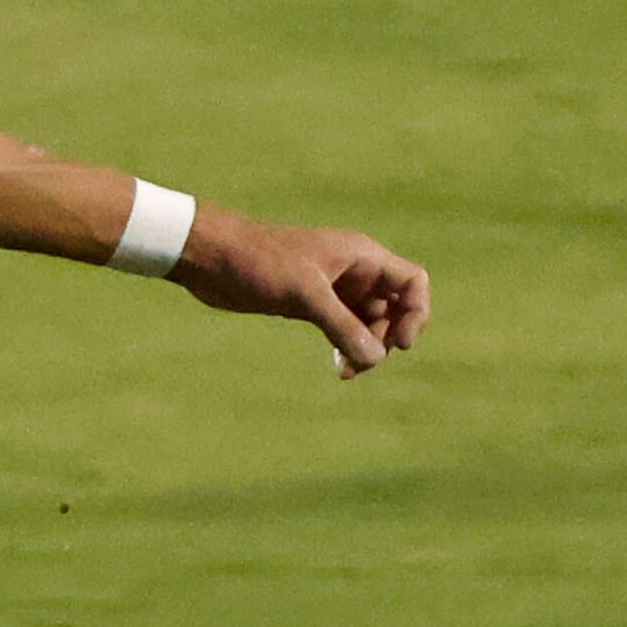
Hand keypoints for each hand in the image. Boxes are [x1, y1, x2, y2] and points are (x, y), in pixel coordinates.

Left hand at [168, 207, 430, 379]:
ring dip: (365, 348)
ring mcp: (331, 288)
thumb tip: (375, 358)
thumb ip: (341, 324)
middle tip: (361, 362)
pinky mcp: (308, 304)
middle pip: (393, 309)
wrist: (210, 257)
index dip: (415, 314)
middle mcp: (352, 271)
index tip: (398, 342)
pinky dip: (345, 346)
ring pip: (367, 322)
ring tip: (345, 371)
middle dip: (384, 338)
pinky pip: (342, 328)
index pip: (413, 282)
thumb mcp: (305, 293)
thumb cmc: (259, 261)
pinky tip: (338, 365)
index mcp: (361, 256)